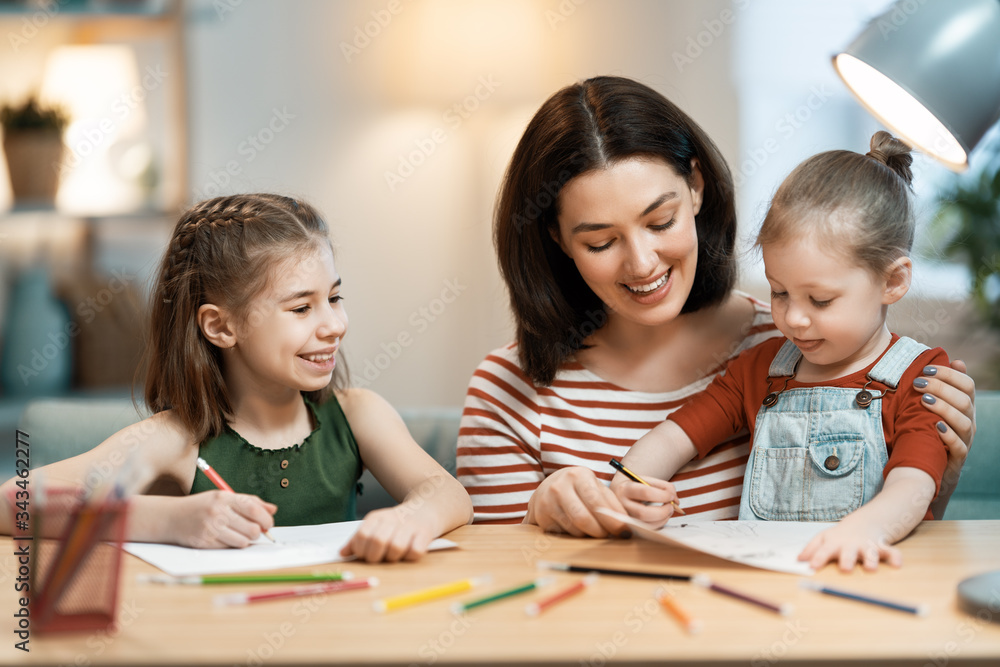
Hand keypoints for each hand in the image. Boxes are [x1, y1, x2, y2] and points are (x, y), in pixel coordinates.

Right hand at [167, 491, 276, 548]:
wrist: (172, 517)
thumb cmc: (203, 506)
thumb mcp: (224, 497)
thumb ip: (249, 502)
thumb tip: (273, 510)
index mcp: (224, 498)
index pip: (254, 509)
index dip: (266, 519)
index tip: (269, 524)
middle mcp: (217, 512)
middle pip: (252, 529)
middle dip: (258, 532)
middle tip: (254, 531)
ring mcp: (210, 528)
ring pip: (243, 541)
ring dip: (245, 540)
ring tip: (237, 533)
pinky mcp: (205, 542)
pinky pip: (229, 548)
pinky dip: (231, 544)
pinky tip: (223, 537)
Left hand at [340, 506, 435, 562]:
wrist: (426, 509)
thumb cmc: (397, 524)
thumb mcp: (375, 527)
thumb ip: (358, 540)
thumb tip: (342, 553)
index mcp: (377, 517)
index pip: (362, 535)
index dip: (361, 550)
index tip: (364, 555)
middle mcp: (393, 519)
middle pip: (378, 541)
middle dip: (375, 556)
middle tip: (379, 558)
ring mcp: (410, 526)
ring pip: (396, 548)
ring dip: (393, 557)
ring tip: (395, 555)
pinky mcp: (425, 534)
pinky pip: (415, 552)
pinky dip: (410, 556)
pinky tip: (409, 552)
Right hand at [523, 467, 628, 537]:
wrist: (548, 487)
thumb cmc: (579, 488)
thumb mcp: (595, 487)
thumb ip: (611, 502)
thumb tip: (626, 523)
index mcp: (578, 476)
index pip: (597, 503)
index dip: (613, 521)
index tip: (624, 531)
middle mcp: (560, 486)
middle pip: (584, 519)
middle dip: (601, 532)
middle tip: (611, 536)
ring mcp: (547, 501)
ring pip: (575, 529)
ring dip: (590, 535)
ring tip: (597, 531)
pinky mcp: (541, 516)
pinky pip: (565, 534)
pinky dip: (577, 536)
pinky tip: (581, 530)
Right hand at [609, 476, 679, 527]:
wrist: (621, 493)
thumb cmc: (637, 486)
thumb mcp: (647, 480)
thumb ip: (664, 486)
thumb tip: (675, 501)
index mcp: (625, 489)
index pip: (645, 493)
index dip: (662, 495)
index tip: (671, 495)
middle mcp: (622, 505)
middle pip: (643, 513)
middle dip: (663, 511)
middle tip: (672, 506)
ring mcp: (626, 518)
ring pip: (647, 524)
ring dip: (664, 518)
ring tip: (669, 509)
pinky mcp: (632, 526)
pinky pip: (649, 529)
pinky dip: (661, 523)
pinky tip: (663, 515)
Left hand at [797, 518, 901, 571]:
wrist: (865, 522)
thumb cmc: (840, 535)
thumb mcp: (823, 538)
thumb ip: (811, 549)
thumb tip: (798, 560)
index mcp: (834, 543)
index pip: (824, 550)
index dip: (818, 558)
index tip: (812, 566)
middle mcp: (850, 545)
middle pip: (847, 552)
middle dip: (846, 559)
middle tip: (845, 568)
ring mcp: (866, 545)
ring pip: (869, 552)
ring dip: (870, 560)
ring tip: (870, 568)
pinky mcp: (880, 547)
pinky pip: (890, 552)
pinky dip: (895, 557)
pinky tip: (898, 564)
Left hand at [915, 360, 975, 511]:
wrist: (936, 467)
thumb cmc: (934, 431)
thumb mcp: (940, 408)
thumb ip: (947, 387)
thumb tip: (958, 361)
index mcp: (966, 406)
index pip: (967, 385)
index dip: (948, 374)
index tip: (925, 369)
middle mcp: (969, 421)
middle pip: (964, 400)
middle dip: (941, 388)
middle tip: (917, 382)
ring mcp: (966, 440)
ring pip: (963, 421)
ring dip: (943, 408)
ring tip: (923, 400)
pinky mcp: (958, 458)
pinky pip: (959, 446)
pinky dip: (948, 435)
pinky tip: (935, 426)